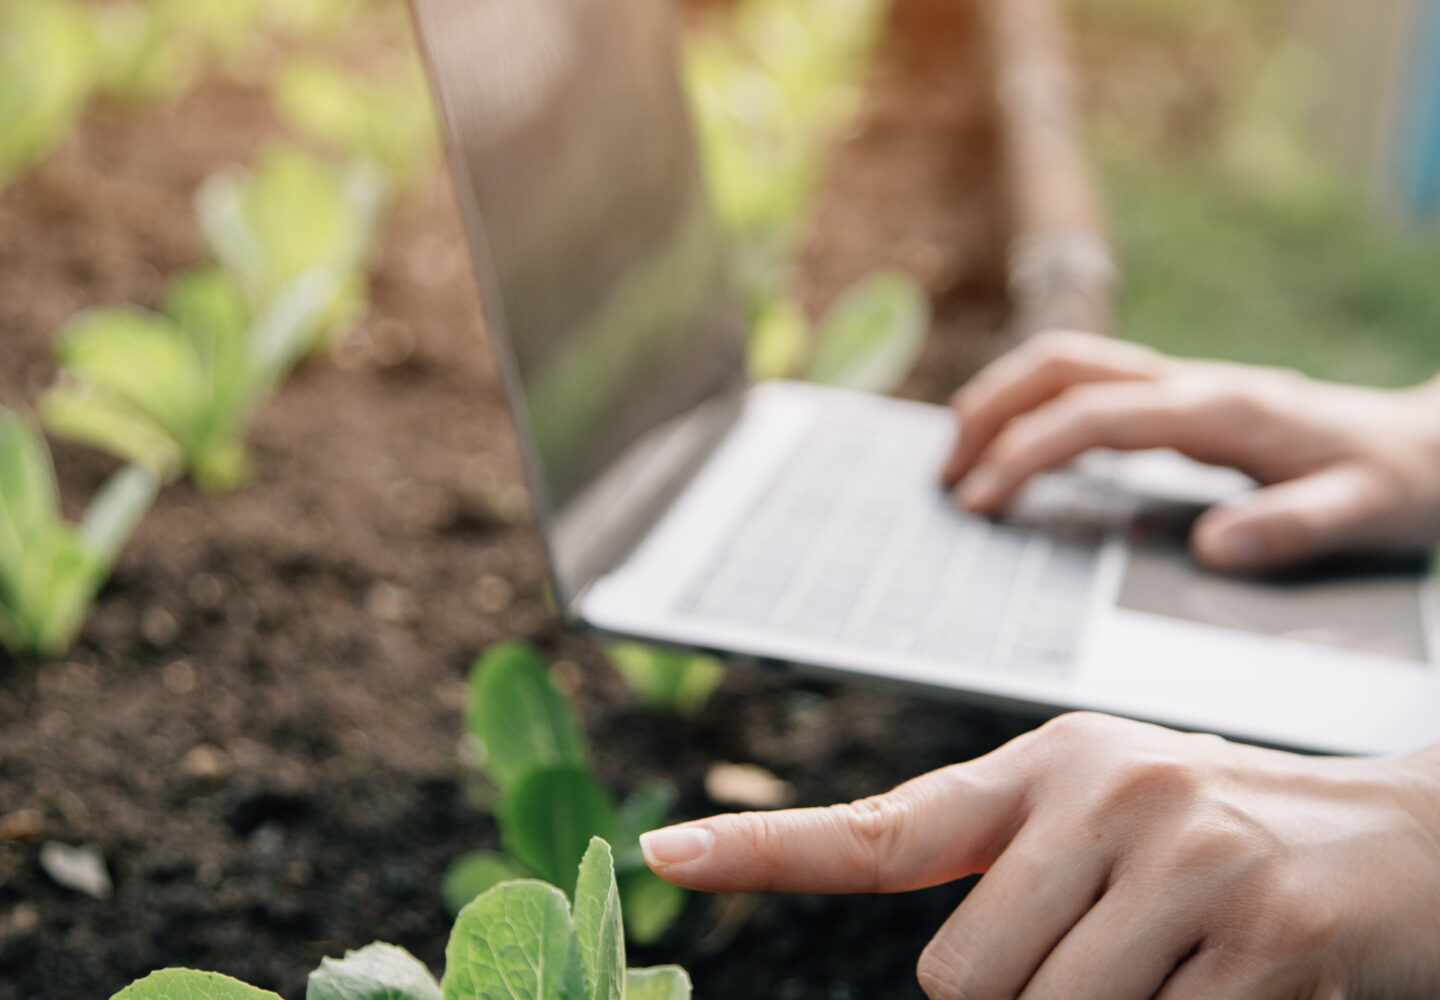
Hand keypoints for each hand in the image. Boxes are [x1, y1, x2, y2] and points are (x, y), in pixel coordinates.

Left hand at [641, 713, 1439, 998]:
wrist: (1407, 841)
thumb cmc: (1228, 839)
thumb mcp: (1106, 823)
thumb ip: (1008, 879)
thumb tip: (943, 983)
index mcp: (1046, 764)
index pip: (883, 823)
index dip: (765, 846)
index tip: (665, 849)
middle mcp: (1105, 792)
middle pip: (959, 983)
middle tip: (1112, 956)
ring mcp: (1186, 859)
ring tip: (1174, 967)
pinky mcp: (1264, 937)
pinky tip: (1235, 986)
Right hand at [939, 330, 1439, 571]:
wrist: (1429, 447)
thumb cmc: (1398, 485)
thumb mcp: (1365, 516)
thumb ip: (1294, 529)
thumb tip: (1212, 547)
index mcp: (1219, 410)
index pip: (1093, 415)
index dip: (1026, 453)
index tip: (978, 499)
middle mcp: (1190, 386)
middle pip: (1060, 364)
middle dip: (989, 410)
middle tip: (945, 476)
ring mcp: (1181, 389)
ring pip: (1066, 364)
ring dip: (1002, 401)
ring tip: (960, 461)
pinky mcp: (1178, 404)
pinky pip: (1085, 389)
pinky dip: (1033, 410)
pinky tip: (1018, 455)